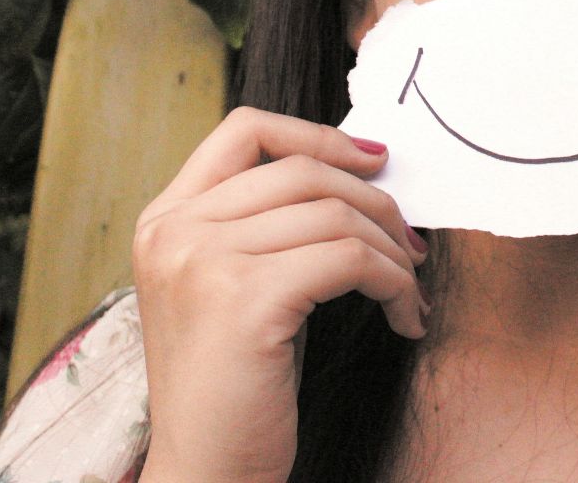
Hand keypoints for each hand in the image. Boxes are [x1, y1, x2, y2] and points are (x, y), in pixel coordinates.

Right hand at [132, 108, 427, 482]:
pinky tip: (405, 316)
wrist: (207, 471)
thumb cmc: (233, 387)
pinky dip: (395, 284)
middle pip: (304, 170)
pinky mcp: (245, 300)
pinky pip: (351, 260)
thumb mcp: (229, 287)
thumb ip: (265, 226)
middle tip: (412, 246)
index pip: (244, 129)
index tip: (376, 159)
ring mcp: (204, 262)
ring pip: (336, 214)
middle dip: (376, 202)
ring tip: (410, 290)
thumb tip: (361, 171)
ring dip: (393, 252)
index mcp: (165, 220)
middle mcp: (175, 231)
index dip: (318, 133)